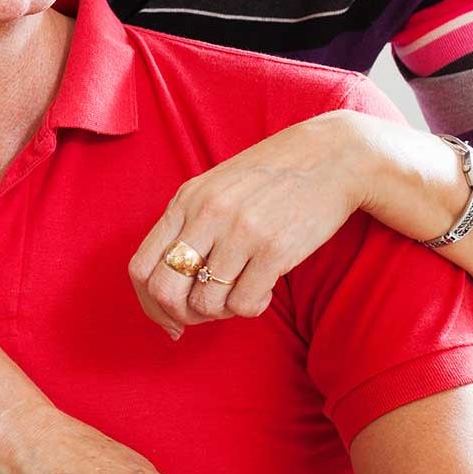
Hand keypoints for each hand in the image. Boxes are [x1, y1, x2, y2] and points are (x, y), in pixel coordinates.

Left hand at [127, 109, 371, 335]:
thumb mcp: (216, 188)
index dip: (149, 304)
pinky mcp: (275, 249)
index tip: (169, 317)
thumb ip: (188, 225)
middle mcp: (206, 215)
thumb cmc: (272, 177)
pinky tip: (265, 288)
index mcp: (185, 200)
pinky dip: (251, 307)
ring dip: (222, 310)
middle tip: (204, 313)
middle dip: (180, 315)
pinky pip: (244, 304)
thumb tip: (167, 286)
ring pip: (206, 303)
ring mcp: (240, 232)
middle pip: (165, 291)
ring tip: (242, 291)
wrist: (332, 156)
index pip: (140, 267)